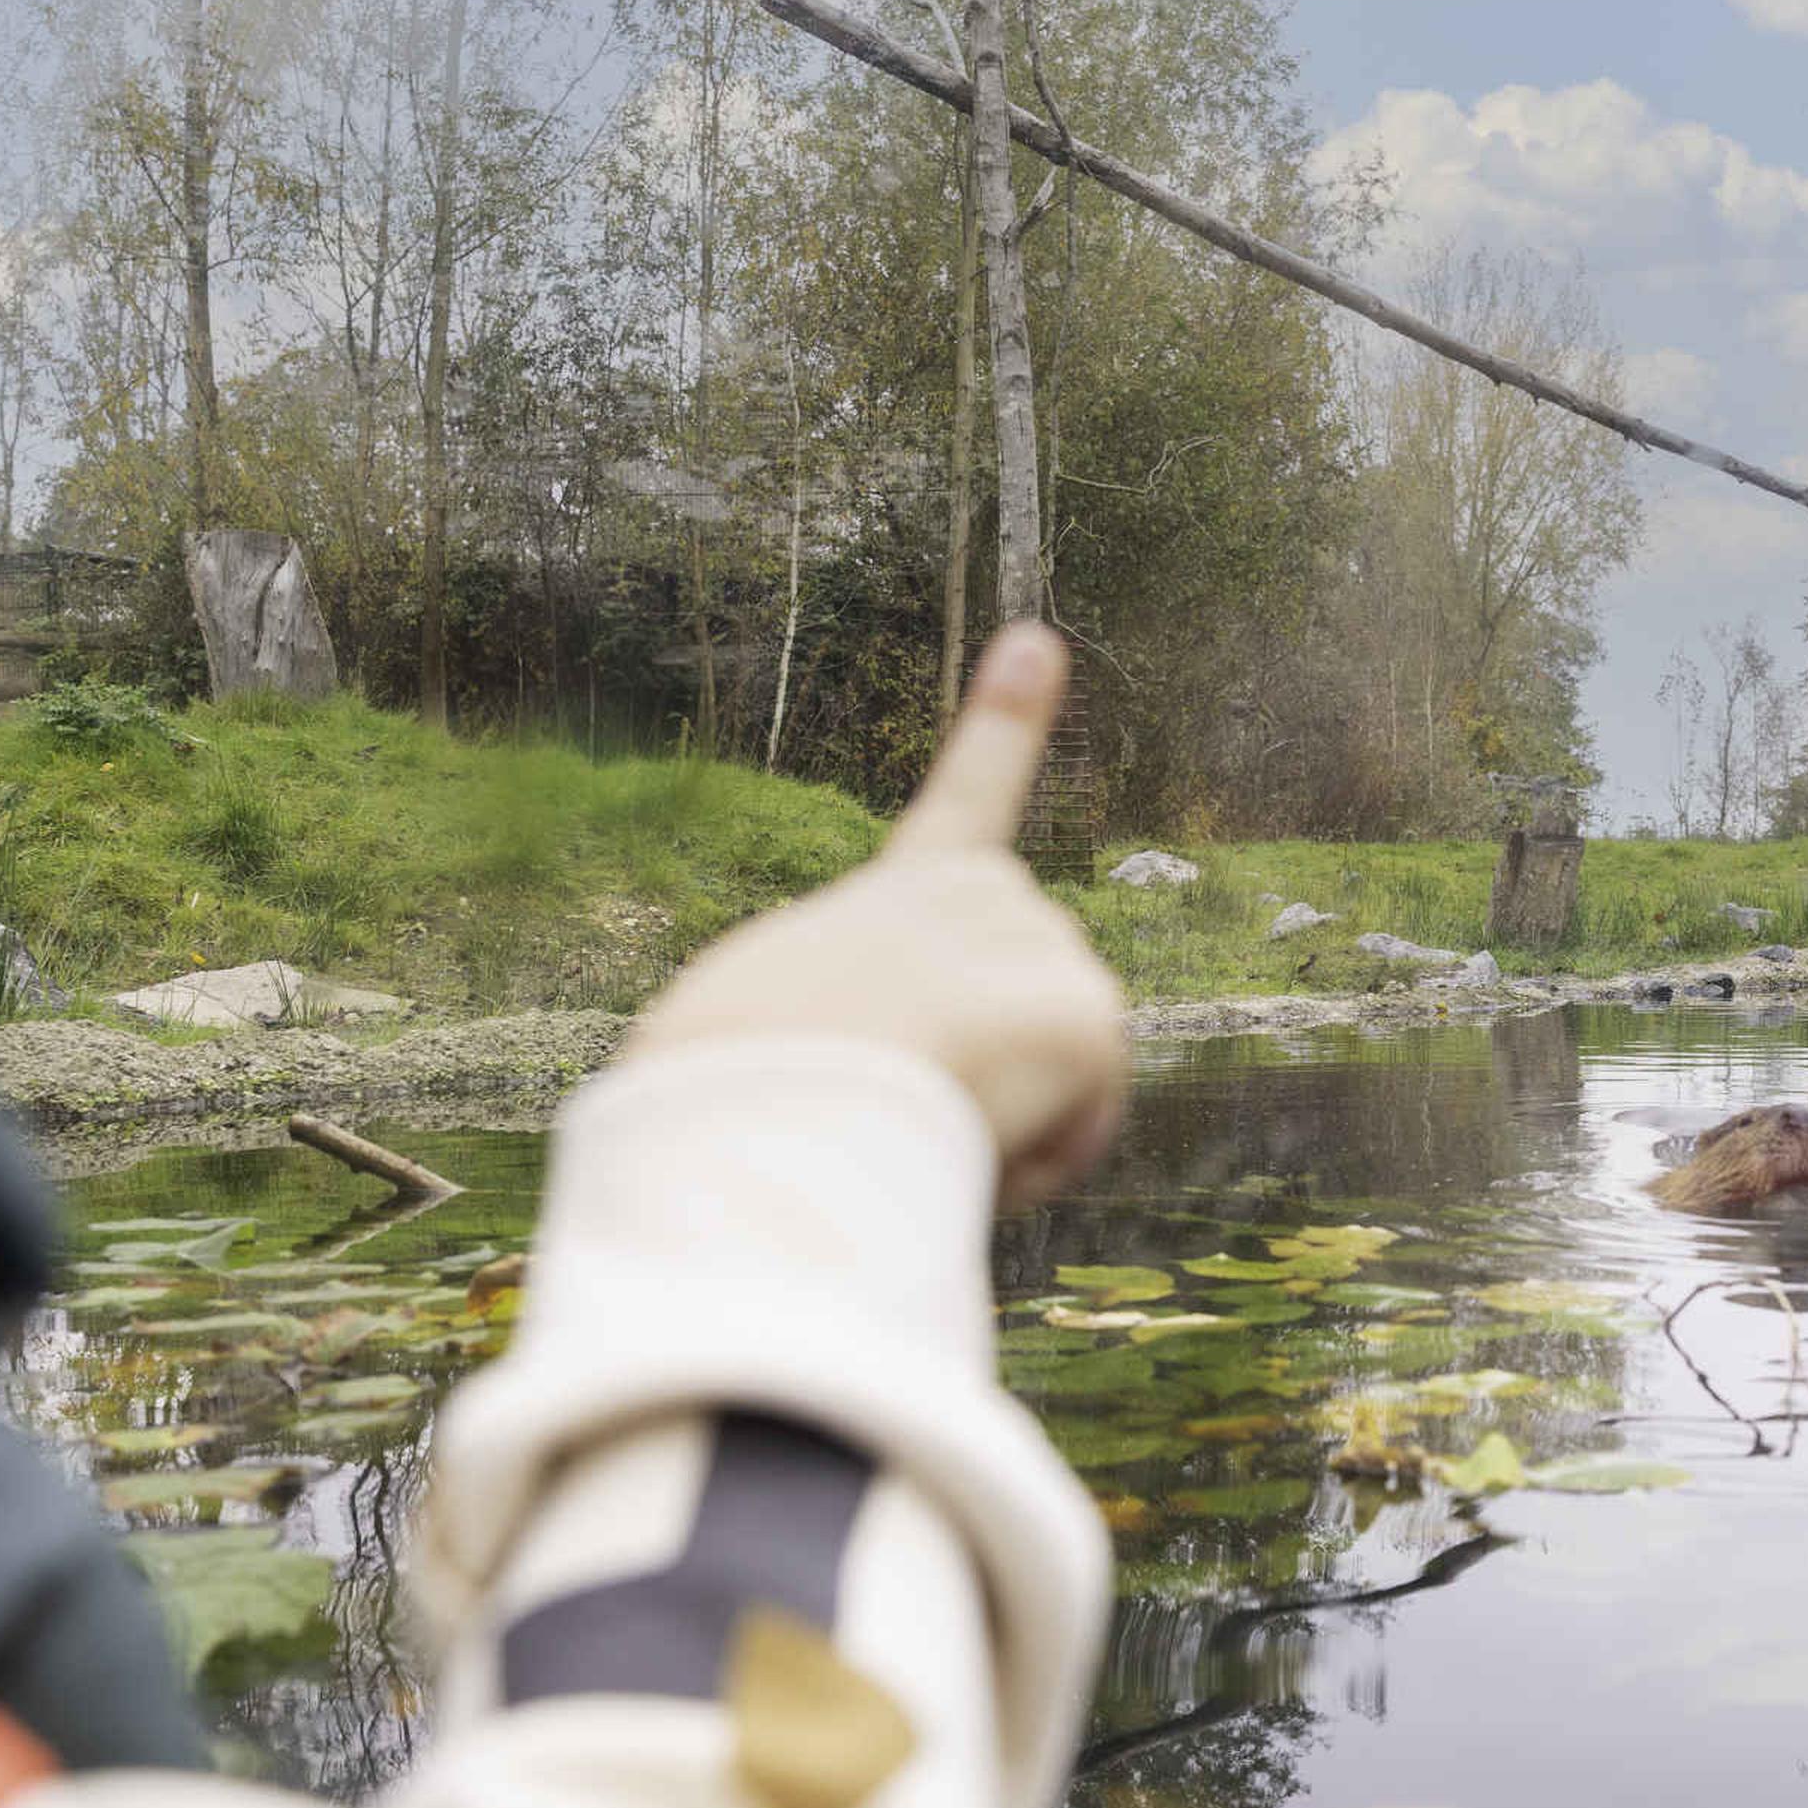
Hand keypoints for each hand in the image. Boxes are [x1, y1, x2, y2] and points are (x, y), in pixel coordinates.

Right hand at [628, 623, 1128, 1205]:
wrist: (745, 1123)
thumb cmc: (719, 1119)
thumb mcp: (759, 1062)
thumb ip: (855, 1054)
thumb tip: (929, 1099)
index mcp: (879, 908)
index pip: (958, 804)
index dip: (1004, 727)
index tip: (1039, 643)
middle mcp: (960, 901)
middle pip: (1026, 1013)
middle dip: (997, 1081)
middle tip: (897, 1112)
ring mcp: (1025, 944)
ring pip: (1061, 1074)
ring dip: (1011, 1133)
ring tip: (914, 1131)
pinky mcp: (1079, 1009)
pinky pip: (1088, 1126)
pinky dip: (1044, 1163)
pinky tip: (974, 1148)